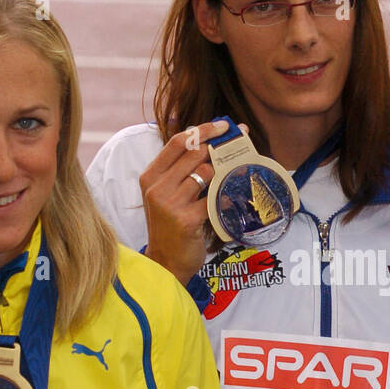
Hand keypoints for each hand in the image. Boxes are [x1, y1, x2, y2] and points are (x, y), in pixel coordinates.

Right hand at [139, 119, 239, 284]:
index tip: (223, 125)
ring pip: (207, 174)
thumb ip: (179, 171)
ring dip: (224, 173)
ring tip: (234, 176)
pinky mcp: (187, 219)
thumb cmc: (170, 226)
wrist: (165, 263)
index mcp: (150, 177)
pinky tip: (233, 198)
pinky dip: (226, 196)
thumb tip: (208, 142)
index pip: (178, 142)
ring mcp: (171, 204)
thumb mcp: (165, 195)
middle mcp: (157, 188)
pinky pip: (214, 198)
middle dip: (220, 148)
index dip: (202, 129)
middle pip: (195, 155)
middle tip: (239, 145)